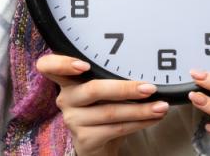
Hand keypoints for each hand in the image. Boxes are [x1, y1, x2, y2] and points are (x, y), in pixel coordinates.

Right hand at [36, 54, 169, 155]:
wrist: (98, 145)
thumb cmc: (102, 108)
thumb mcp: (101, 90)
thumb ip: (108, 75)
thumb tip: (145, 63)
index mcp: (67, 81)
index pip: (48, 66)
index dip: (62, 63)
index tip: (84, 65)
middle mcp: (65, 99)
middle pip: (93, 89)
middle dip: (126, 88)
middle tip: (150, 87)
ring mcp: (73, 120)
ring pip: (110, 112)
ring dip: (141, 110)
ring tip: (161, 106)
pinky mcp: (84, 139)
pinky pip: (117, 129)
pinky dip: (139, 123)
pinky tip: (153, 118)